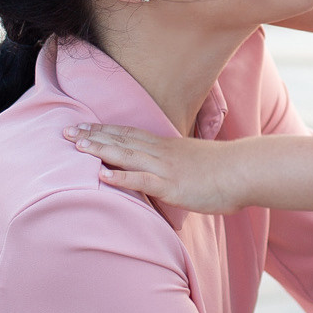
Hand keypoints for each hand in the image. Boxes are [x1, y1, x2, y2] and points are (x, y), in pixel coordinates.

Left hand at [63, 124, 242, 213]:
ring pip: (127, 155)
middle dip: (93, 135)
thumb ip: (179, 169)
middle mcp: (162, 153)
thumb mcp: (197, 165)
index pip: (130, 134)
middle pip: (122, 139)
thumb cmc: (226, 172)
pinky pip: (142, 181)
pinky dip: (121, 178)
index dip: (105, 130)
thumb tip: (171, 177)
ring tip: (76, 145)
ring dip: (100, 149)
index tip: (83, 126)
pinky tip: (102, 176)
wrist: (246, 172)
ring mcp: (165, 167)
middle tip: (66, 130)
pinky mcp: (172, 185)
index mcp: (167, 147)